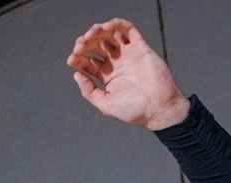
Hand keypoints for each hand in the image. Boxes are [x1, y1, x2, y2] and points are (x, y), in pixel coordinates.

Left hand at [66, 19, 189, 130]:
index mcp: (107, 76)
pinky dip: (117, 24)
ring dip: (98, 31)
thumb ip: (89, 91)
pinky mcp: (140, 48)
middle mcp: (116, 63)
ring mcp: (128, 54)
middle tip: (80, 45)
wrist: (158, 108)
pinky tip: (107, 27)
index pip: (88, 62)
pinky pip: (129, 30)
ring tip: (91, 35)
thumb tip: (77, 75)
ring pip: (110, 35)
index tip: (72, 59)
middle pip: (96, 45)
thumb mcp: (105, 104)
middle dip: (86, 43)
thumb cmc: (134, 110)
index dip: (78, 59)